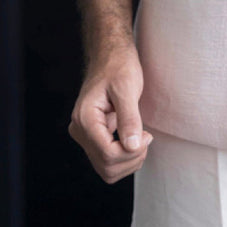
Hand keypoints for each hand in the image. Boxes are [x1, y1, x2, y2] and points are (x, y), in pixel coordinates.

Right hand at [68, 41, 151, 182]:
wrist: (111, 56)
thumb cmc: (118, 66)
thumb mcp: (128, 87)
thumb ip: (129, 118)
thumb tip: (133, 146)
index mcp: (85, 118)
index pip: (107, 153)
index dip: (131, 152)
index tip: (147, 136)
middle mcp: (80, 130)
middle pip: (107, 166)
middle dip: (131, 158)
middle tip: (145, 137)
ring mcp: (85, 135)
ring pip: (107, 169)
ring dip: (128, 161)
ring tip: (140, 138)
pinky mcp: (93, 137)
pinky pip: (107, 161)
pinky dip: (124, 157)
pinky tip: (133, 139)